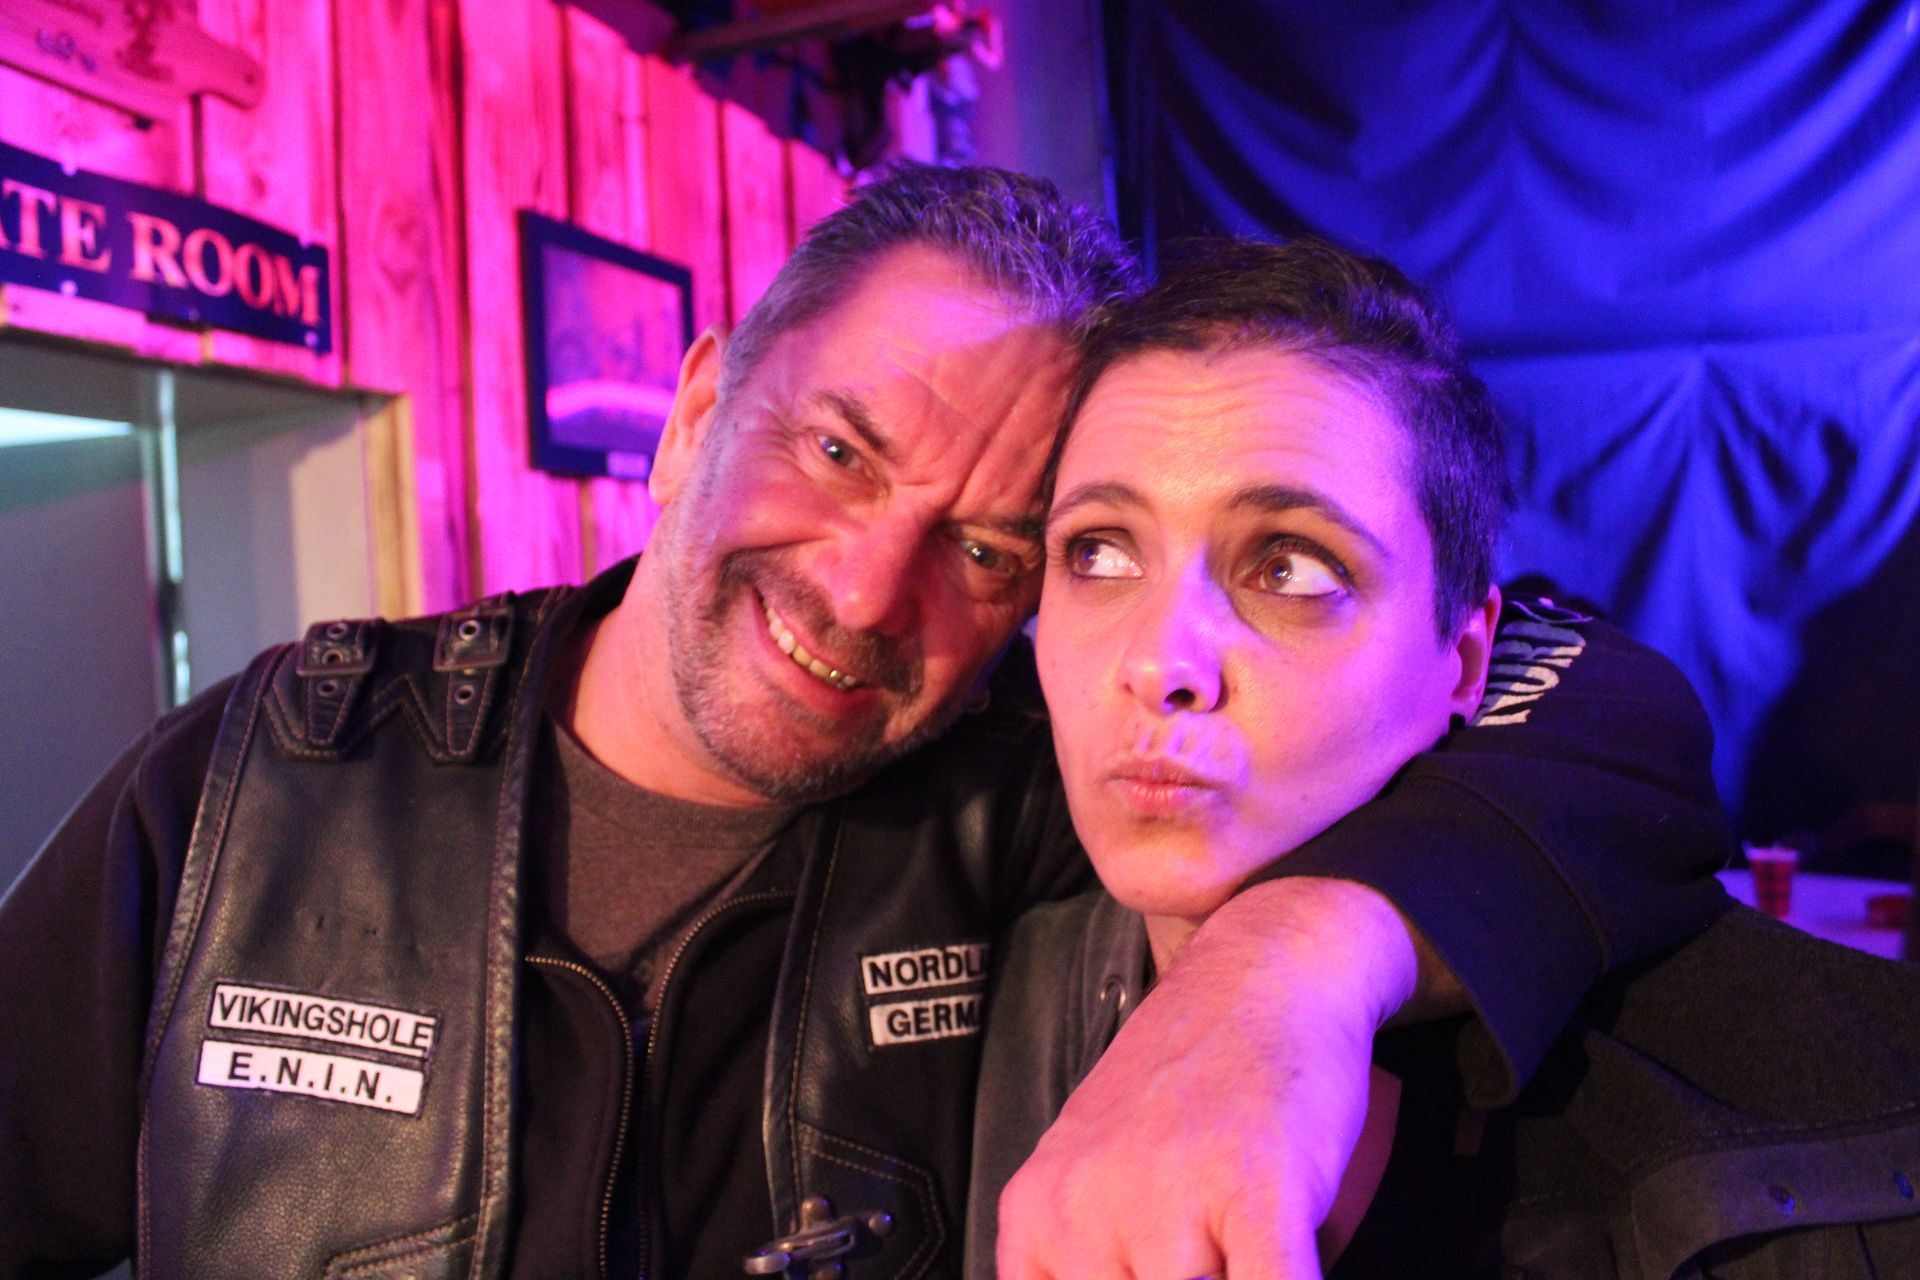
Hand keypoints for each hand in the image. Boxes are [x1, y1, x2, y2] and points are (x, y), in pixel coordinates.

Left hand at [994, 878, 1418, 1279]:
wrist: (1265, 971)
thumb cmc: (1193, 1079)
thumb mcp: (1097, 1166)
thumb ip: (1087, 1249)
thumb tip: (1113, 1274)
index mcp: (1038, 1210)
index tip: (1145, 1264)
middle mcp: (1085, 1206)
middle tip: (1208, 1248)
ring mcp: (1168, 1195)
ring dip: (1228, 1276)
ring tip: (1242, 1243)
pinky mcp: (1257, 1191)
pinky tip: (1290, 1263)